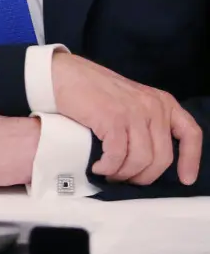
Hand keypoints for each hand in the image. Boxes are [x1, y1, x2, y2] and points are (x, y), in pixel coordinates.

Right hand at [52, 52, 200, 184]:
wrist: (63, 74)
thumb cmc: (93, 90)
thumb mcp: (131, 101)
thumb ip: (146, 121)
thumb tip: (149, 159)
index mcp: (162, 102)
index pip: (190, 133)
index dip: (191, 160)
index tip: (185, 179)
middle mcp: (153, 107)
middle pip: (162, 157)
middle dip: (144, 176)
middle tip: (125, 179)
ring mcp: (134, 112)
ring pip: (141, 160)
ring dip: (123, 174)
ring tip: (109, 173)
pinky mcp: (113, 119)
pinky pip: (118, 156)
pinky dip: (108, 167)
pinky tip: (99, 167)